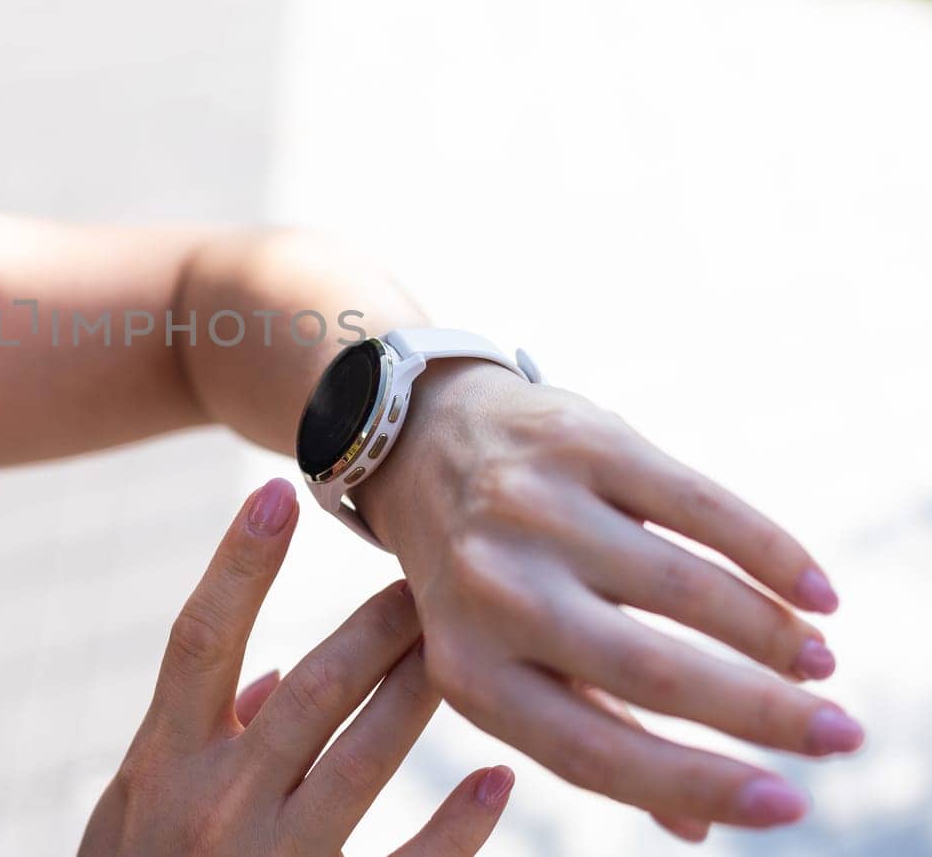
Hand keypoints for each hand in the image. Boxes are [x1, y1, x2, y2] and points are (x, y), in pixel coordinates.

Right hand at [80, 478, 514, 855]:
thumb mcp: (129, 819)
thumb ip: (185, 743)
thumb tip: (268, 675)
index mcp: (160, 768)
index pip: (198, 642)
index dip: (238, 567)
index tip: (279, 496)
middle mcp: (212, 807)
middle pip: (309, 689)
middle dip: (372, 627)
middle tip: (424, 576)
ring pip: (361, 759)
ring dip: (417, 695)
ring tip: (464, 644)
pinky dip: (454, 829)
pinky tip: (497, 784)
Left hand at [356, 361, 863, 840]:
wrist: (418, 442)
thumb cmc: (480, 578)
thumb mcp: (503, 659)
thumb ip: (594, 733)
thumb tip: (699, 827)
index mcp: (469, 667)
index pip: (596, 752)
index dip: (701, 784)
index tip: (790, 807)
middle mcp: (494, 589)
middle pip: (652, 671)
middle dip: (764, 714)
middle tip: (840, 736)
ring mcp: (534, 508)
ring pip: (684, 585)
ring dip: (770, 632)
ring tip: (818, 661)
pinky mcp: (576, 440)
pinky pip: (696, 502)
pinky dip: (767, 549)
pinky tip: (813, 590)